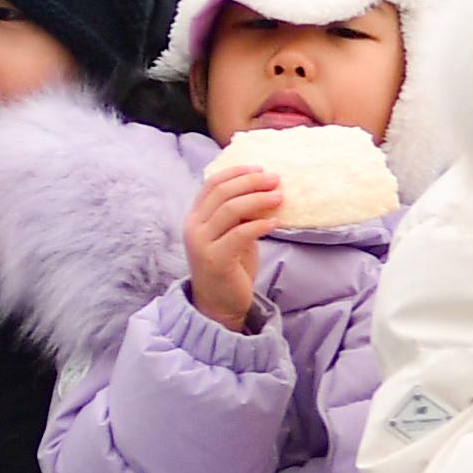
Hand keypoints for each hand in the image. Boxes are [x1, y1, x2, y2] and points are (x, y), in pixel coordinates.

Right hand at [186, 159, 283, 331]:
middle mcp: (193, 227)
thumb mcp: (233, 234)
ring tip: (279, 197)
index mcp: (195, 216)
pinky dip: (259, 225)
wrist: (219, 304)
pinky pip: (239, 234)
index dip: (237, 172)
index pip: (212, 183)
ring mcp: (201, 243)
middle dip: (251, 182)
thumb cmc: (230, 266)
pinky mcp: (215, 260)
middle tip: (275, 179)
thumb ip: (240, 214)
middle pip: (222, 192)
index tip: (260, 168)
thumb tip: (265, 189)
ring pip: (230, 209)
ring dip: (258, 199)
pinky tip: (276, 223)